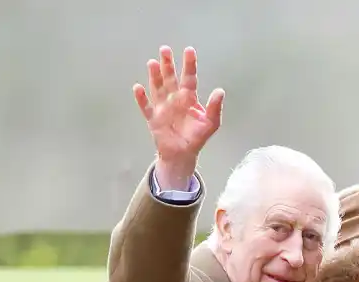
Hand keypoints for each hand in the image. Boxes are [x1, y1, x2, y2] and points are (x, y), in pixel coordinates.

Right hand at [133, 46, 224, 190]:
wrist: (182, 155)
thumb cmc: (196, 137)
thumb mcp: (210, 123)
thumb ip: (214, 108)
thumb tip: (220, 91)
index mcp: (188, 97)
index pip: (189, 78)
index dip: (189, 65)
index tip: (189, 50)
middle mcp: (174, 98)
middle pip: (170, 78)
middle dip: (168, 64)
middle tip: (165, 49)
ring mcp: (162, 107)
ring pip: (157, 88)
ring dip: (155, 76)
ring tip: (153, 63)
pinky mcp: (153, 118)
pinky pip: (146, 106)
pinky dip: (141, 98)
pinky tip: (138, 88)